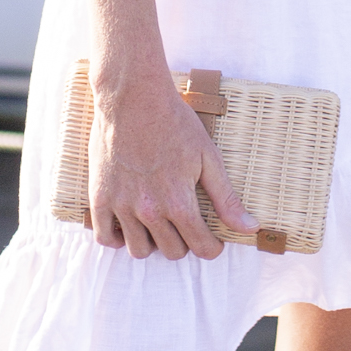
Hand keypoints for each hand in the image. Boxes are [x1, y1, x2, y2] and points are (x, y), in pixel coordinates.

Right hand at [89, 66, 243, 260]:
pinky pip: (104, 237)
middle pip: (172, 251)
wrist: (133, 98)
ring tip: (158, 227)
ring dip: (152, 244)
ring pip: (138, 250)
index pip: (200, 247)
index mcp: (179, 202)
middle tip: (185, 226)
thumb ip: (227, 198)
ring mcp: (121, 205)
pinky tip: (128, 227)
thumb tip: (251, 228)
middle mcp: (150, 211)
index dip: (211, 248)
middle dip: (184, 243)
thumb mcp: (208, 158)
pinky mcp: (99, 197)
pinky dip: (116, 238)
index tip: (212, 241)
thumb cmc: (175, 123)